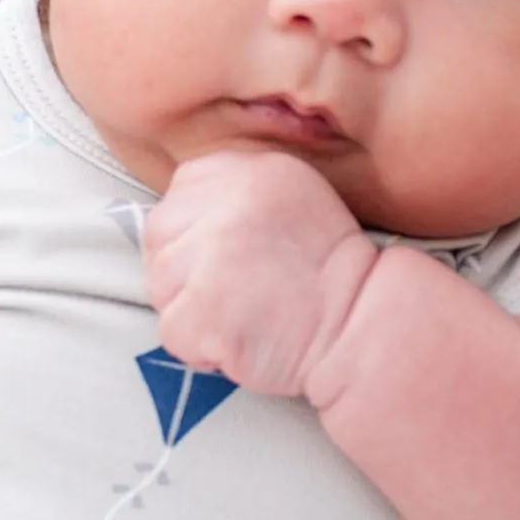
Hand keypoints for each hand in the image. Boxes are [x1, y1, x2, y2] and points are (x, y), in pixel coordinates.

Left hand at [142, 149, 375, 398]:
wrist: (360, 327)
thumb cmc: (324, 274)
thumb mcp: (291, 198)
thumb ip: (234, 193)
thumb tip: (178, 215)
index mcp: (248, 171)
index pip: (177, 196)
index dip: (193, 236)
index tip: (229, 259)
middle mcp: (228, 204)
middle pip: (159, 239)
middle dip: (183, 273)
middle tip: (234, 294)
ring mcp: (213, 256)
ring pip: (160, 287)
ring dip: (191, 311)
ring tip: (242, 315)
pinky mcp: (205, 309)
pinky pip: (172, 331)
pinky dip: (199, 348)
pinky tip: (239, 341)